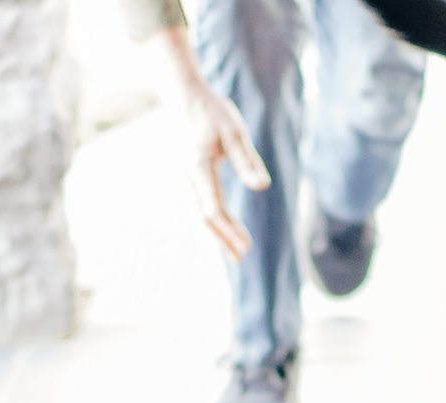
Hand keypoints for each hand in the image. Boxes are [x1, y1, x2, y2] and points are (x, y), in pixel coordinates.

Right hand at [183, 86, 270, 258]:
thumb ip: (247, 160)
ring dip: (218, 234)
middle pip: (204, 218)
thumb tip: (262, 187)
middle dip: (223, 239)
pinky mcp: (186, 180)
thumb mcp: (235, 132)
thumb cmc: (212, 113)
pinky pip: (199, 206)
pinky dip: (213, 222)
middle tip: (242, 258)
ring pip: (199, 215)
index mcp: (197, 167)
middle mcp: (186, 178)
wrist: (184, 100)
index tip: (245, 247)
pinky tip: (227, 230)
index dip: (229, 231)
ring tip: (237, 251)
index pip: (213, 209)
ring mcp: (183, 180)